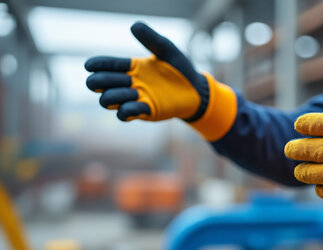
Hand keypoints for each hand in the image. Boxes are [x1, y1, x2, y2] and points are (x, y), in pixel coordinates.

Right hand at [84, 22, 208, 121]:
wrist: (196, 90)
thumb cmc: (180, 69)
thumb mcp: (168, 51)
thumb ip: (151, 39)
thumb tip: (133, 25)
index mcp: (131, 66)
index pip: (106, 65)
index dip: (97, 65)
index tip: (90, 65)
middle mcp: (128, 82)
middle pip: (98, 84)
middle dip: (100, 81)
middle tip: (123, 78)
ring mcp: (134, 98)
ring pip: (106, 101)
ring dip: (115, 95)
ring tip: (134, 90)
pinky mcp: (143, 112)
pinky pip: (123, 114)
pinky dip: (126, 110)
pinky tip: (139, 103)